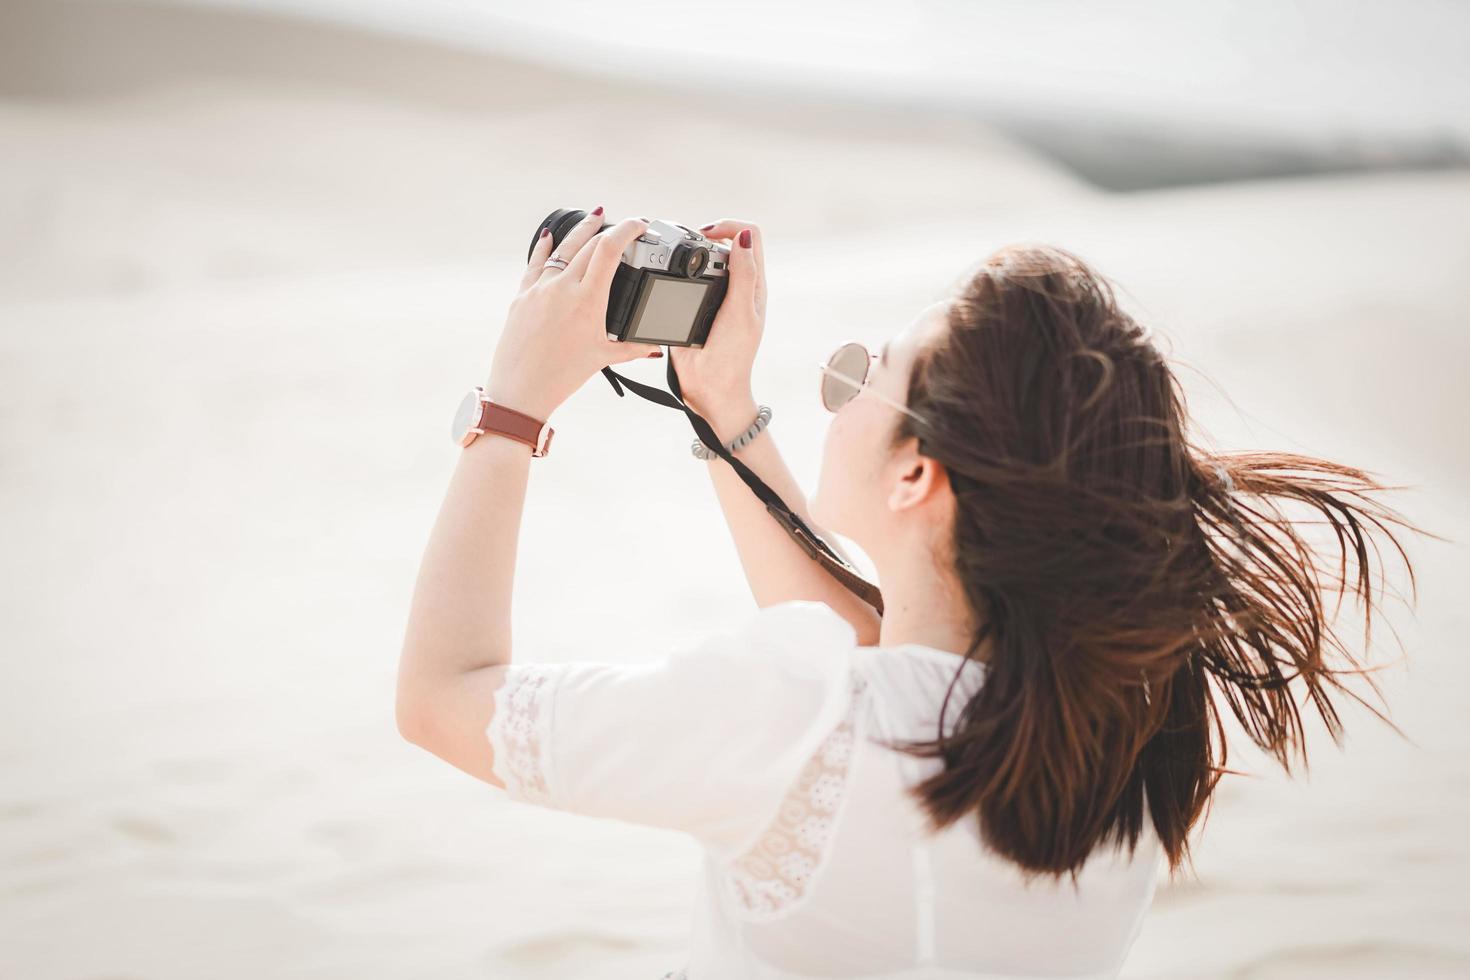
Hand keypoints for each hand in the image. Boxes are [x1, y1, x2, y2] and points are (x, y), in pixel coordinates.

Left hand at [485, 212, 663, 420]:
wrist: (520, 389)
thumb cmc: (560, 376)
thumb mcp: (602, 358)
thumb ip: (632, 348)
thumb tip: (653, 347)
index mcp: (587, 301)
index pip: (609, 250)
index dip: (627, 230)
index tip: (639, 225)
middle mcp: (562, 288)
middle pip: (588, 244)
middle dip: (609, 230)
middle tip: (623, 227)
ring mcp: (540, 289)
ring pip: (562, 248)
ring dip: (581, 230)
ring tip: (593, 217)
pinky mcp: (522, 295)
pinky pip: (535, 263)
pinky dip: (545, 247)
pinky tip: (549, 236)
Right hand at [669, 219, 766, 414]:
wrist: (710, 388)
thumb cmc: (733, 356)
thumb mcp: (742, 312)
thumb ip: (743, 275)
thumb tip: (743, 237)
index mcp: (753, 284)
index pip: (749, 236)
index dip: (728, 227)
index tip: (706, 235)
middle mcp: (734, 285)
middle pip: (722, 242)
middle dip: (704, 238)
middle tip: (686, 250)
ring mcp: (712, 295)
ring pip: (702, 259)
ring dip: (689, 255)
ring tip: (675, 263)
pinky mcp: (692, 306)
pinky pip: (685, 280)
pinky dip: (678, 275)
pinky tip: (669, 280)